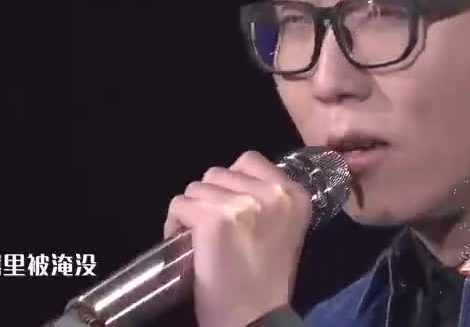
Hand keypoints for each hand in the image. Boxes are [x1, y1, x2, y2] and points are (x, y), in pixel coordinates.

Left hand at [164, 151, 312, 326]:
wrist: (254, 318)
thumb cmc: (265, 281)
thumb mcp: (283, 229)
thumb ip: (267, 200)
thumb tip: (232, 182)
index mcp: (294, 193)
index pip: (249, 160)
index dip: (232, 182)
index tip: (231, 210)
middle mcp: (272, 193)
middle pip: (218, 172)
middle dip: (210, 197)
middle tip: (214, 229)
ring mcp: (241, 203)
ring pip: (195, 187)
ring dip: (191, 211)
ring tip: (200, 239)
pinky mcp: (213, 218)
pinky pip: (179, 204)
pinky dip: (174, 225)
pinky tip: (186, 245)